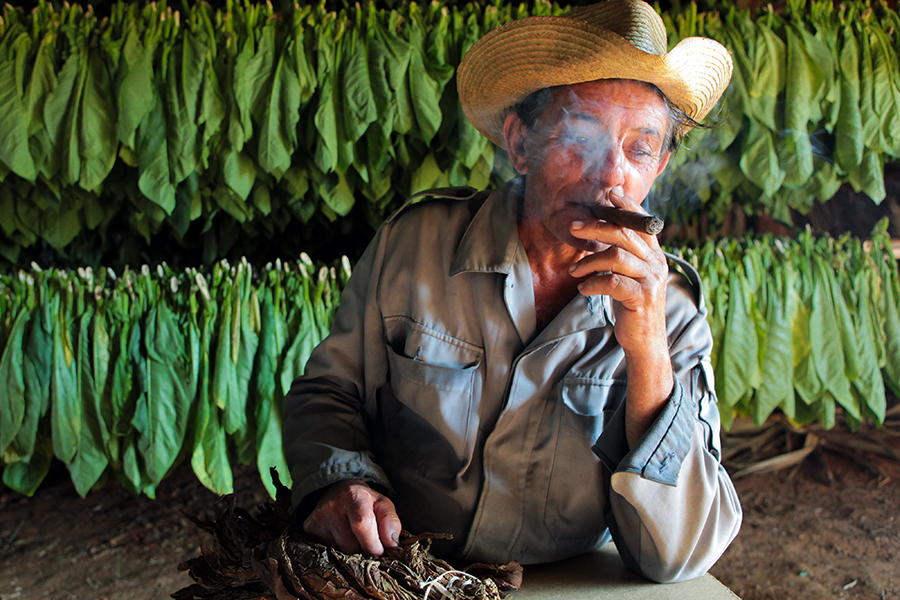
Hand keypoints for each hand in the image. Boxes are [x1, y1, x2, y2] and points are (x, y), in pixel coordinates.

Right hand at [303, 480, 401, 555]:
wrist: (337, 493)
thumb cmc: (365, 502)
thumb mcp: (383, 505)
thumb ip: (391, 522)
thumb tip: (391, 545)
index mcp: (353, 496)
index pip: (362, 524)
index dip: (373, 544)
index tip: (380, 552)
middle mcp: (331, 506)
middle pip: (350, 544)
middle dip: (362, 549)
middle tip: (366, 540)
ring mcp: (317, 518)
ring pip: (339, 552)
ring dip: (350, 552)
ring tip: (353, 538)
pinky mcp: (308, 529)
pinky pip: (327, 552)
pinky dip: (337, 552)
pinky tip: (340, 539)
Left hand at [567, 186, 668, 357]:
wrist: (645, 340)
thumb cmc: (631, 305)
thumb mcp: (629, 275)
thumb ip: (622, 255)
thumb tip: (601, 234)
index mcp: (654, 254)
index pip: (642, 222)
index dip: (627, 206)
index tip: (610, 194)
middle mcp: (656, 263)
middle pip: (624, 234)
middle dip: (596, 227)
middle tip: (574, 228)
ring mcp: (651, 279)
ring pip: (616, 256)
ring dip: (589, 261)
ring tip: (574, 272)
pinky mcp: (642, 297)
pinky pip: (612, 282)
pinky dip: (593, 283)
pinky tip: (583, 289)